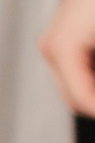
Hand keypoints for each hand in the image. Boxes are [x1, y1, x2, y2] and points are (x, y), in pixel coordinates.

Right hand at [41, 0, 94, 115]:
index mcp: (62, 48)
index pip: (81, 98)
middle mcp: (51, 48)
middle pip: (73, 97)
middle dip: (93, 100)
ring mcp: (53, 45)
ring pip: (72, 87)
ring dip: (91, 90)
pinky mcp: (60, 42)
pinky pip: (74, 72)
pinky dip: (90, 78)